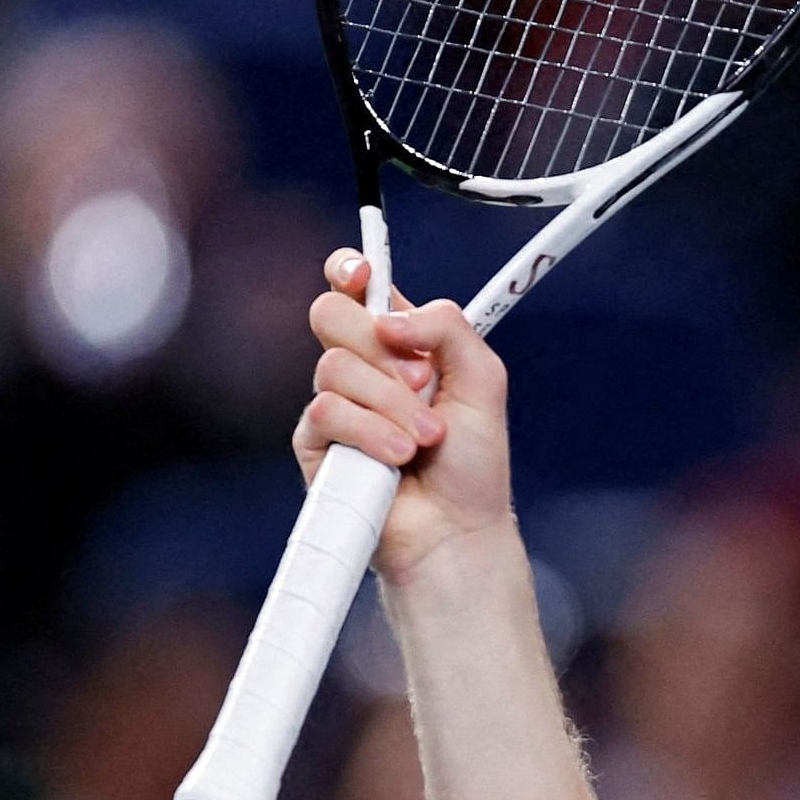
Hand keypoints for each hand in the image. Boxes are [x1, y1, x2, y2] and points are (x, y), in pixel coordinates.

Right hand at [297, 250, 514, 584]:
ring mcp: (336, 404)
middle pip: (332, 314)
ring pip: (334, 367)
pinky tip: (397, 457)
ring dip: (392, 404)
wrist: (456, 529)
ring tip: (424, 439)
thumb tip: (391, 316)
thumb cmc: (472, 465)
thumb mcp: (484, 380)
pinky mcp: (316, 443)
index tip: (365, 275)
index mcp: (400, 344)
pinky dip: (370, 433)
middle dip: (381, 348)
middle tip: (423, 383)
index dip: (351, 271)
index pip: (357, 289)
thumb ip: (448, 328)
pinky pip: (326, 412)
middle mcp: (363, 367)